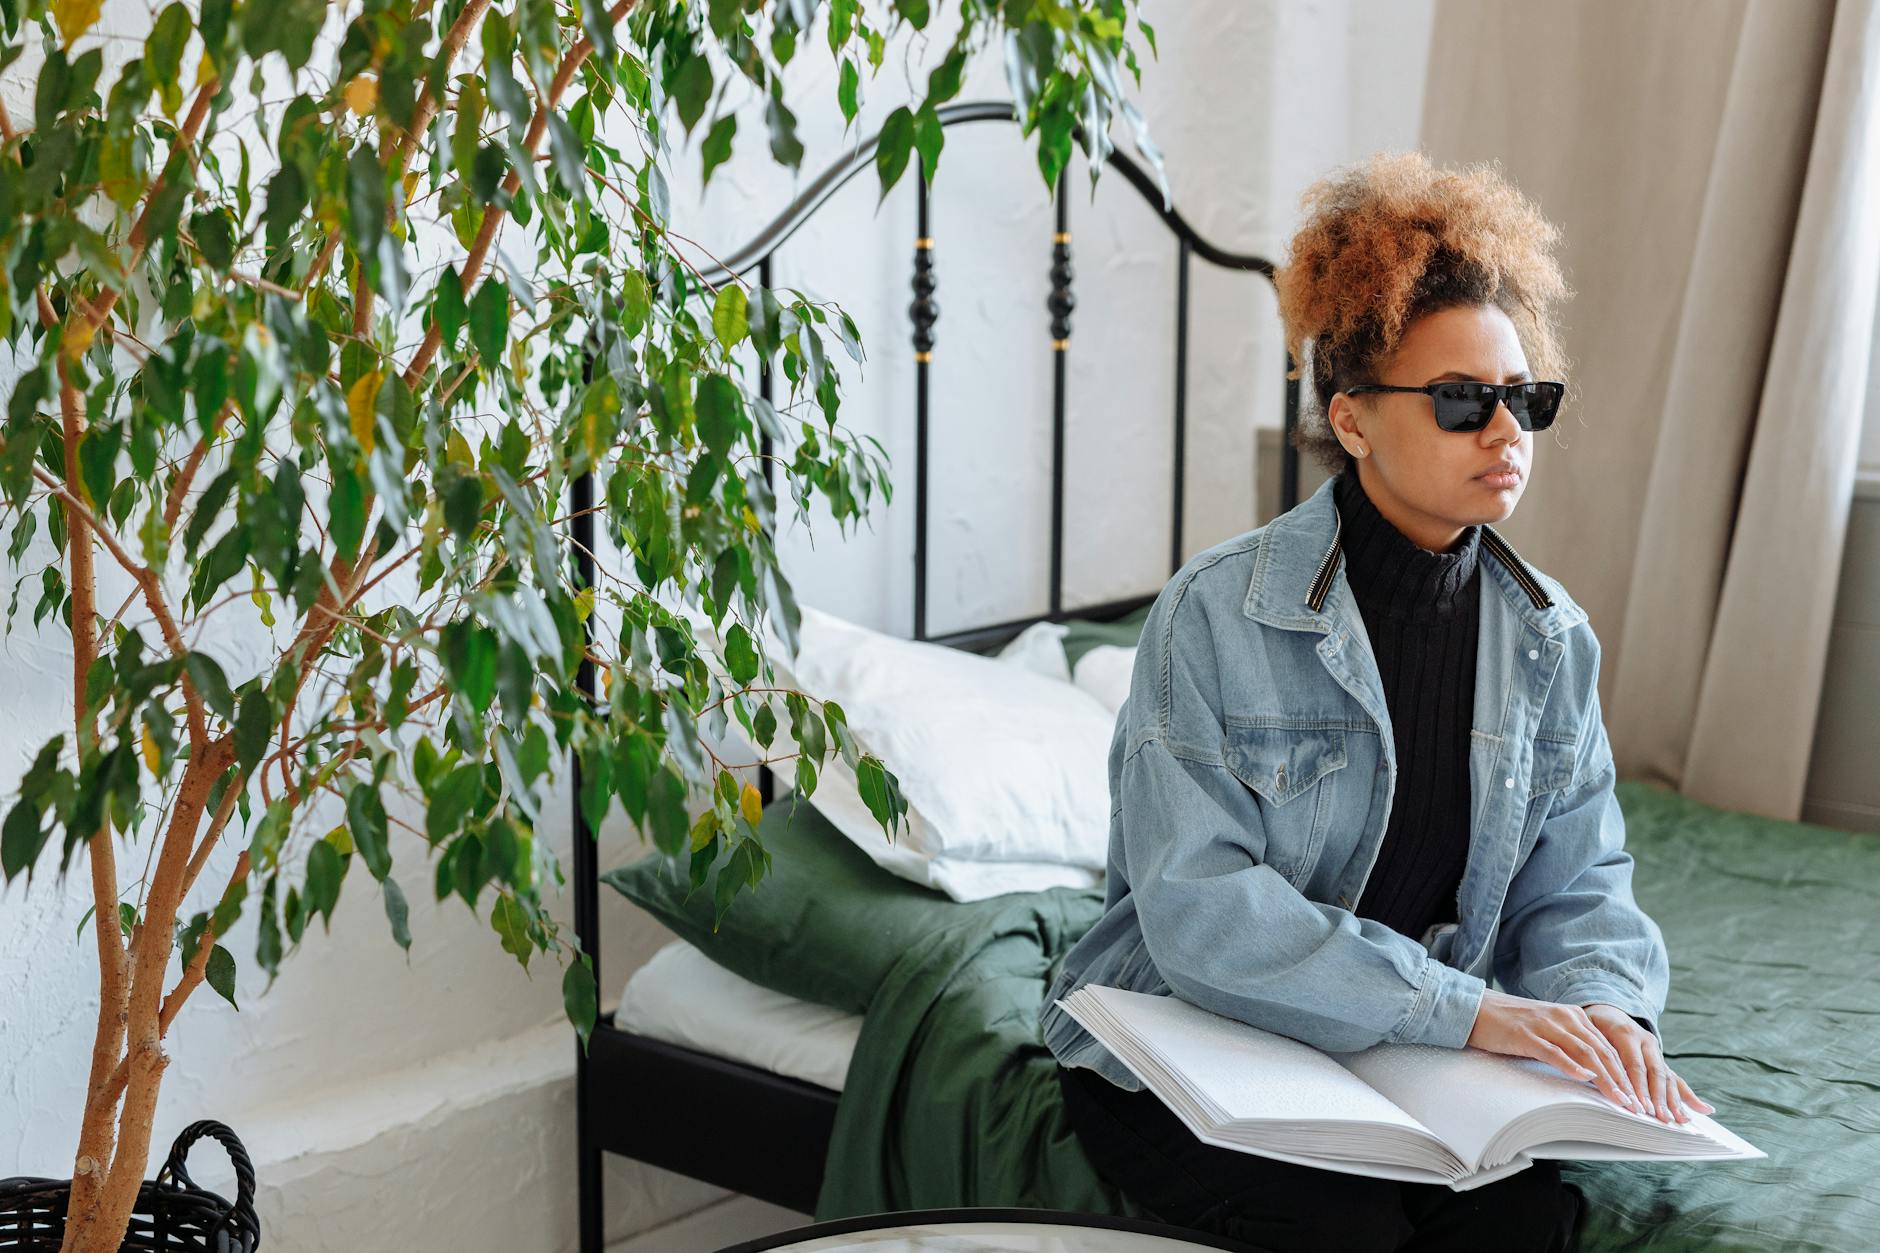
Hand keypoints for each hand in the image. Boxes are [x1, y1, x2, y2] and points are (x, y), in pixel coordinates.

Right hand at [1466, 989, 1712, 1119]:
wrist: (1475, 1008)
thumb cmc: (1510, 1024)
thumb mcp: (1546, 1031)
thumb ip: (1570, 1045)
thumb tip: (1592, 1072)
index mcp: (1572, 1016)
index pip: (1608, 1048)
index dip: (1627, 1073)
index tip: (1641, 1098)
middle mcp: (1565, 1018)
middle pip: (1603, 1052)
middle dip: (1624, 1081)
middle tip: (1639, 1106)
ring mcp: (1546, 1025)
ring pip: (1586, 1053)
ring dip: (1606, 1078)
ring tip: (1620, 1100)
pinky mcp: (1527, 1035)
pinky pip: (1554, 1051)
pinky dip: (1571, 1065)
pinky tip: (1583, 1078)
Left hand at [1579, 1002, 1713, 1123]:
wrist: (1607, 1009)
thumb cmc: (1592, 1023)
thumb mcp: (1587, 1028)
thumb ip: (1592, 1048)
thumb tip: (1588, 1070)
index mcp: (1625, 1032)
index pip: (1632, 1065)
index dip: (1636, 1087)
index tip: (1637, 1107)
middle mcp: (1645, 1041)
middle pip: (1653, 1073)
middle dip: (1657, 1097)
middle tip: (1658, 1118)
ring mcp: (1656, 1051)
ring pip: (1666, 1077)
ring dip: (1672, 1100)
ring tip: (1679, 1120)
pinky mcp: (1661, 1060)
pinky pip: (1676, 1078)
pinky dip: (1689, 1095)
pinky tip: (1705, 1110)